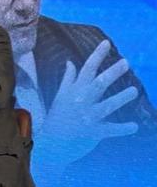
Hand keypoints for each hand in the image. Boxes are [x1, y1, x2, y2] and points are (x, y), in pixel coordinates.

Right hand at [33, 40, 137, 173]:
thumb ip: (68, 79)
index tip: (107, 43)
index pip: (86, 69)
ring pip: (107, 105)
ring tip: (133, 91)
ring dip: (121, 98)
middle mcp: (81, 101)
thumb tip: (70, 62)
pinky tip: (134, 126)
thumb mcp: (60, 96)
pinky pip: (111, 129)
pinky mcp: (93, 132)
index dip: (97, 56)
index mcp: (74, 91)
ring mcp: (87, 117)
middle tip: (126, 63)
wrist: (52, 143)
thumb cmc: (57, 117)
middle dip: (112, 73)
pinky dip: (123, 128)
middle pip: (98, 84)